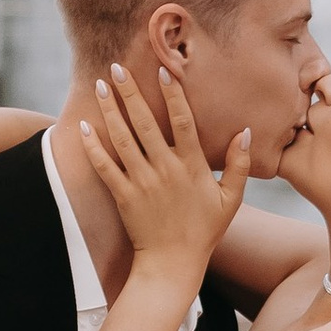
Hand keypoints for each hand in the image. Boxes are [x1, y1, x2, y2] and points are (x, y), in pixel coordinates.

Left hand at [77, 64, 247, 288]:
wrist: (173, 263)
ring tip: (101, 85)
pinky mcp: (123, 196)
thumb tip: (244, 131)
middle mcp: (165, 169)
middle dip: (130, 92)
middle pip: (145, 122)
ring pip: (122, 139)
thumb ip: (238, 165)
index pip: (182, 121)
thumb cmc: (204, 231)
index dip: (173, 95)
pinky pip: (104, 167)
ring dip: (110, 110)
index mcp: (192, 166)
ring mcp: (142, 182)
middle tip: (117, 67)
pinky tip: (85, 126)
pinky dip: (93, 146)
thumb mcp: (230, 199)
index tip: (164, 70)